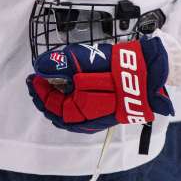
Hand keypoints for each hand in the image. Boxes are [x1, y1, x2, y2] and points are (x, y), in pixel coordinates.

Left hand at [27, 37, 172, 132]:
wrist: (147, 75)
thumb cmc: (115, 69)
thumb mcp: (82, 60)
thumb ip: (59, 64)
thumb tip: (40, 67)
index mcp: (78, 110)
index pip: (49, 103)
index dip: (38, 90)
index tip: (33, 77)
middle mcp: (86, 120)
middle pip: (56, 113)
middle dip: (45, 97)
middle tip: (38, 83)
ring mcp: (96, 120)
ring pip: (68, 116)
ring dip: (56, 102)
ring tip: (50, 87)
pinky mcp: (105, 116)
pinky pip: (80, 116)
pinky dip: (70, 105)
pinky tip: (69, 93)